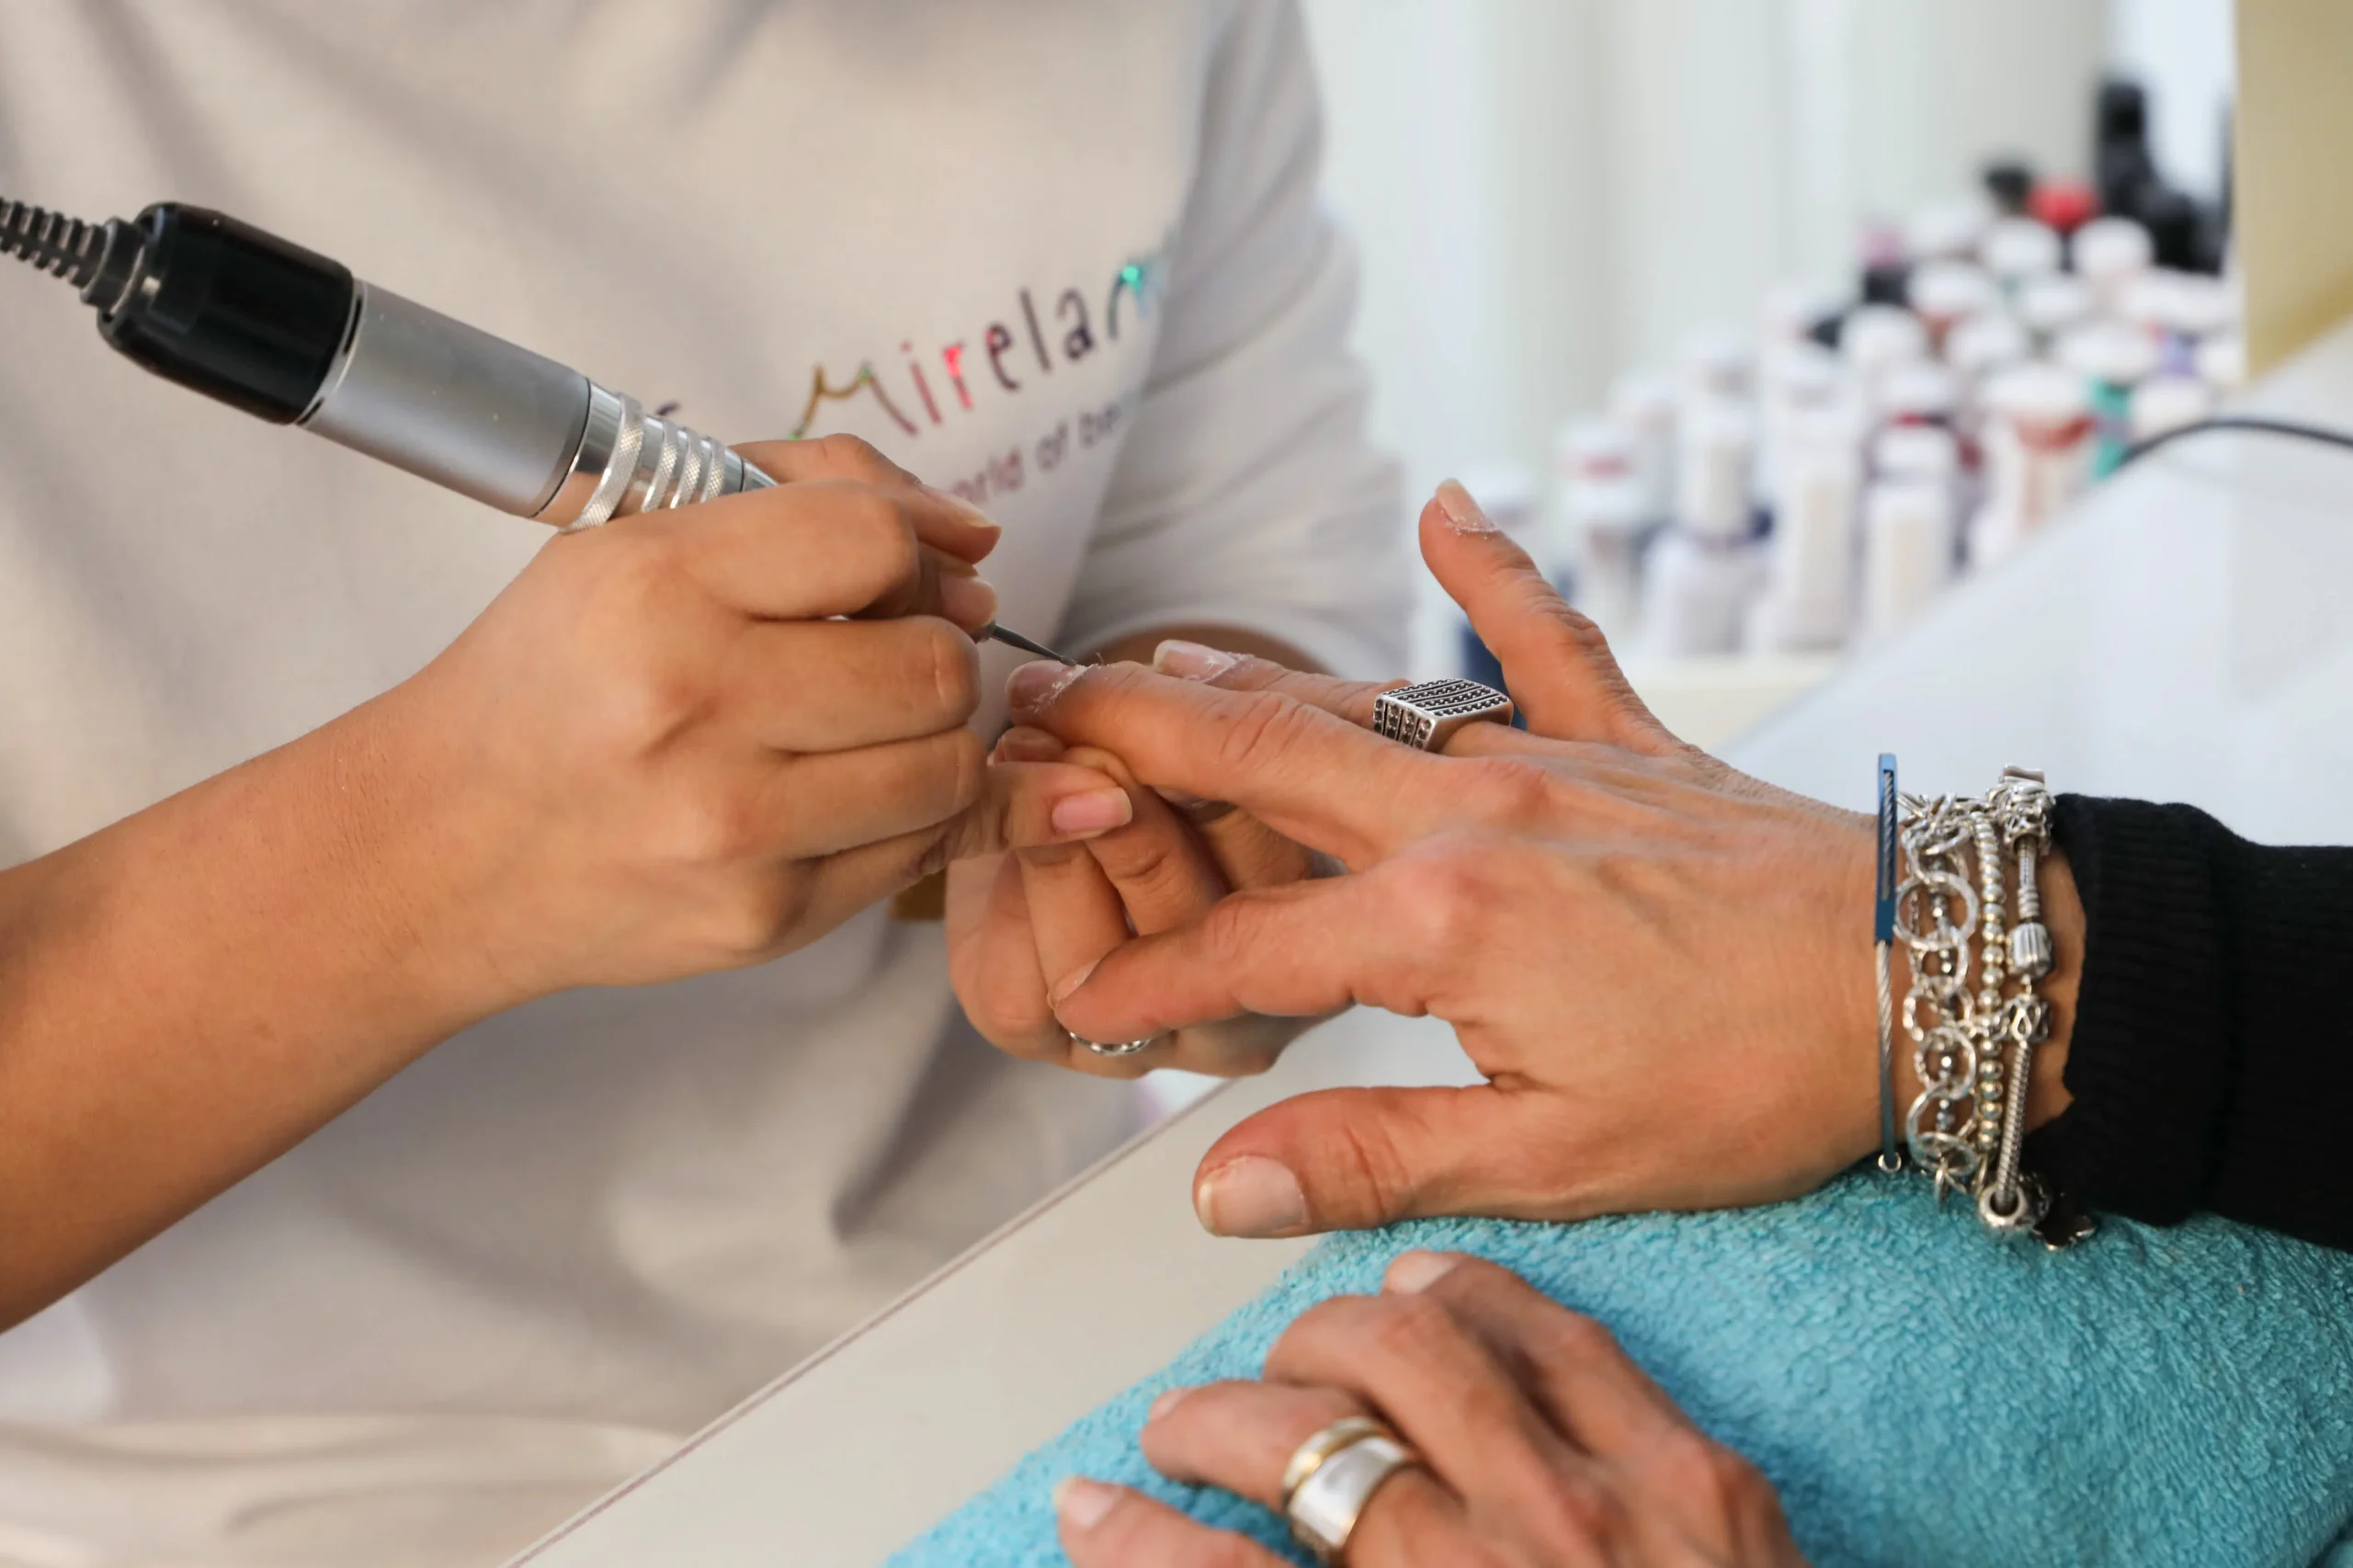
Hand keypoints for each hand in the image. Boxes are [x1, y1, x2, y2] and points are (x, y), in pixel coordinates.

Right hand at [355, 434, 1129, 1012]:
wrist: (445, 851)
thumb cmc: (553, 682)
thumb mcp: (633, 541)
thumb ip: (805, 494)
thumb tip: (969, 535)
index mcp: (655, 586)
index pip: (874, 539)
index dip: (908, 547)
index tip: (887, 572)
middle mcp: (692, 707)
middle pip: (936, 662)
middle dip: (931, 646)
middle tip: (883, 650)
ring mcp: (734, 828)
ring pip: (950, 763)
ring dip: (931, 736)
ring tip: (867, 724)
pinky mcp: (767, 917)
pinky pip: (922, 847)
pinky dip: (909, 812)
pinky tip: (849, 788)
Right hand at [1016, 482, 2082, 1233]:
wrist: (1930, 977)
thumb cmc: (1756, 1075)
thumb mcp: (1554, 1158)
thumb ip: (1372, 1155)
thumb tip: (1224, 1185)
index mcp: (1438, 924)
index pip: (1238, 948)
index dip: (1145, 981)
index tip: (1083, 1008)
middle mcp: (1467, 814)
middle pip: (1254, 755)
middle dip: (1124, 730)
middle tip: (1026, 706)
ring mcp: (1542, 759)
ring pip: (1356, 697)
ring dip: (1242, 676)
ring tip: (1147, 654)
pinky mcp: (1622, 739)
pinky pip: (1542, 633)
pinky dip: (1492, 569)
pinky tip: (1448, 504)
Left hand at [1055, 1252, 1807, 1566]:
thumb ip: (1675, 1518)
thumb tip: (1571, 1471)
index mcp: (1684, 1492)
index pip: (1550, 1340)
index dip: (1459, 1299)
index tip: (1408, 1292)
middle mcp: (1570, 1515)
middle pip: (1414, 1363)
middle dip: (1324, 1342)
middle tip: (1281, 1365)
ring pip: (1312, 1443)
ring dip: (1224, 1420)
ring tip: (1178, 1429)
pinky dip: (1145, 1543)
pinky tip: (1097, 1519)